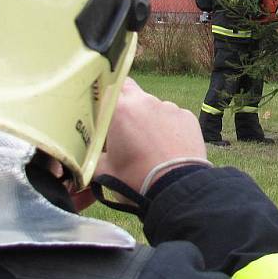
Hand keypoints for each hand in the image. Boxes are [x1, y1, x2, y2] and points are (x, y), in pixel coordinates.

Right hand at [95, 78, 207, 193]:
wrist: (177, 189)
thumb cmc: (136, 179)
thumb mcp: (105, 171)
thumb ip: (94, 157)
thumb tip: (90, 157)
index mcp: (120, 110)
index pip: (108, 89)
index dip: (106, 100)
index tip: (105, 114)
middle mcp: (144, 101)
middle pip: (131, 91)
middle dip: (127, 104)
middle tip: (126, 126)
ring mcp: (168, 107)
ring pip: (153, 106)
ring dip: (149, 118)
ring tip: (151, 144)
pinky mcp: (187, 116)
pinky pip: (174, 117)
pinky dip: (169, 127)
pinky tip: (169, 147)